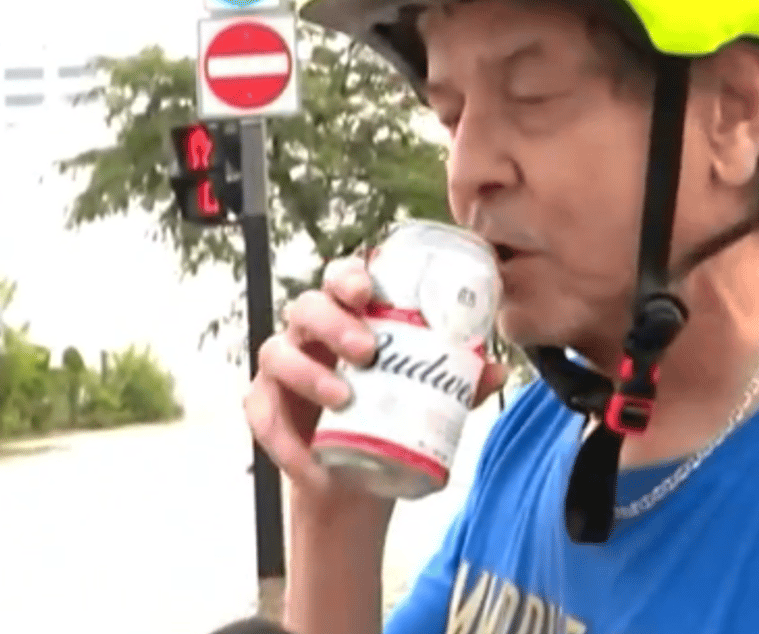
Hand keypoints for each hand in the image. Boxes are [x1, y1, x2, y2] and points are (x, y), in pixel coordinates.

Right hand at [242, 256, 507, 495]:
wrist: (357, 483)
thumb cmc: (390, 422)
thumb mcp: (429, 404)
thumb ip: (459, 385)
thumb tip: (496, 368)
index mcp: (349, 321)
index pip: (341, 281)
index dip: (348, 276)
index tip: (368, 292)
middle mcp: (310, 337)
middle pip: (307, 306)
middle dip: (334, 321)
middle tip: (367, 349)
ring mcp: (282, 372)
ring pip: (276, 351)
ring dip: (307, 372)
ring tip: (342, 398)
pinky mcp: (265, 410)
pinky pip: (261, 413)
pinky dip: (283, 437)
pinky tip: (309, 457)